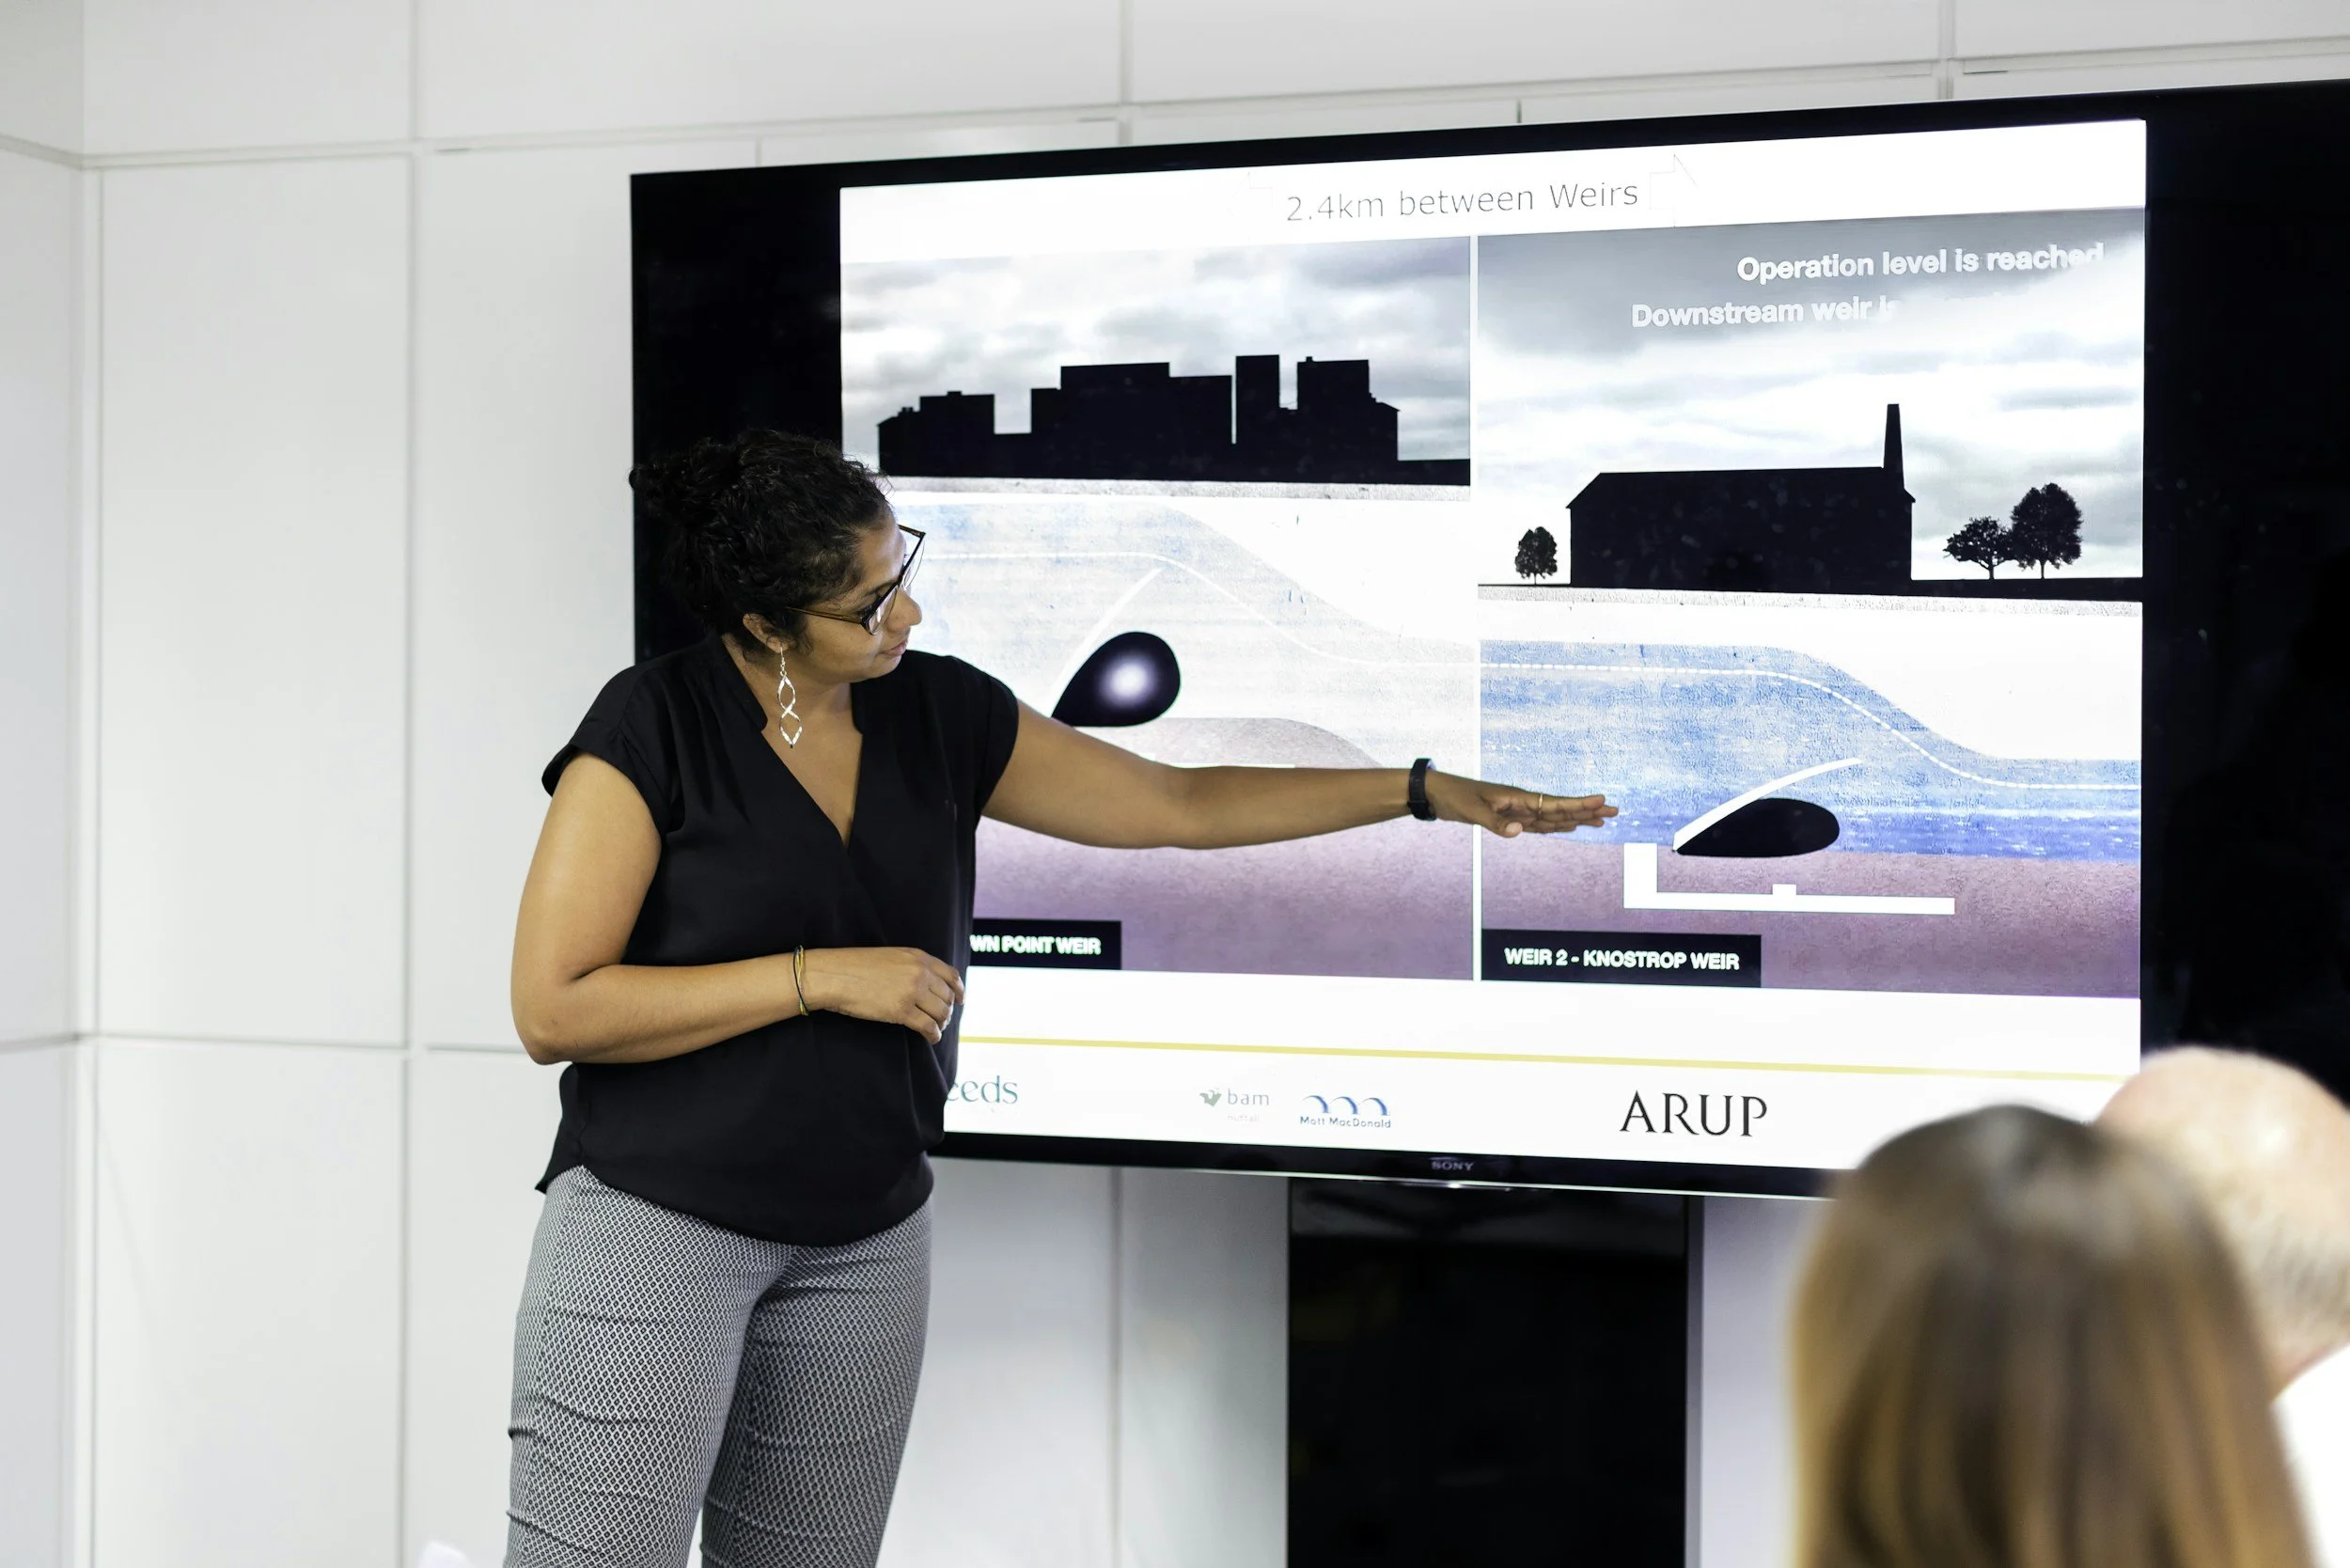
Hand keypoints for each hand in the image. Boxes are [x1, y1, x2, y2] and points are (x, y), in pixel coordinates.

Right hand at [801, 947, 965, 1043]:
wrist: (834, 975)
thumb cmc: (855, 966)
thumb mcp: (890, 957)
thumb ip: (911, 966)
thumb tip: (924, 984)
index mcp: (917, 957)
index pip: (950, 974)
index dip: (959, 989)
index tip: (962, 999)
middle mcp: (919, 972)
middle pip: (947, 996)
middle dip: (948, 1010)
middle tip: (942, 1019)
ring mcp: (912, 991)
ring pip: (941, 1012)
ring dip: (942, 1023)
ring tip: (936, 1029)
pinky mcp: (902, 1011)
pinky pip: (928, 1026)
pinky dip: (933, 1035)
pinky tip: (931, 1038)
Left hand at [1424, 772, 1617, 838]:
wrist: (1438, 793)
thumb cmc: (1454, 798)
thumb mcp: (1472, 811)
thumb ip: (1496, 823)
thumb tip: (1521, 832)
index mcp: (1518, 798)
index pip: (1554, 803)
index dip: (1579, 804)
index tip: (1602, 801)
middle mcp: (1523, 803)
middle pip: (1561, 809)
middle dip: (1587, 811)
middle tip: (1615, 811)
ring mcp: (1518, 810)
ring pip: (1554, 817)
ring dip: (1577, 819)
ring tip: (1600, 820)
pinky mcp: (1510, 818)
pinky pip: (1540, 824)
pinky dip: (1556, 826)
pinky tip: (1568, 828)